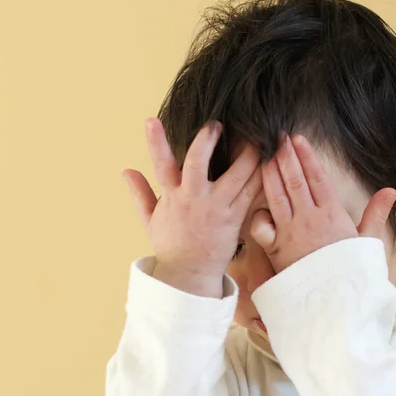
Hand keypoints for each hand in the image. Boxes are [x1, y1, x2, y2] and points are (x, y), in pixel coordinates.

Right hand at [122, 118, 261, 296]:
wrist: (191, 275)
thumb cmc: (171, 246)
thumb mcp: (150, 221)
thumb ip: (140, 194)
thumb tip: (126, 171)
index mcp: (173, 197)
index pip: (160, 166)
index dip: (155, 142)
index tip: (151, 120)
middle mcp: (195, 200)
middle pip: (197, 165)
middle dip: (205, 141)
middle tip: (215, 123)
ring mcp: (217, 208)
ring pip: (235, 176)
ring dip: (246, 154)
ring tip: (256, 135)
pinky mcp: (236, 218)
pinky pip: (251, 192)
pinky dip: (260, 175)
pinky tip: (269, 160)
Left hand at [249, 133, 395, 273]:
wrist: (334, 299)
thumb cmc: (351, 270)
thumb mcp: (368, 241)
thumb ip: (375, 214)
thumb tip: (391, 191)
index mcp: (332, 214)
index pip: (317, 178)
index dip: (307, 157)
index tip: (298, 139)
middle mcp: (309, 219)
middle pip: (295, 181)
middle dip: (285, 157)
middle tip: (277, 137)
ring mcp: (290, 232)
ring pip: (277, 196)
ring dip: (270, 174)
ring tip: (264, 155)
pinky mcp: (275, 248)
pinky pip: (262, 226)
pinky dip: (258, 212)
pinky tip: (256, 197)